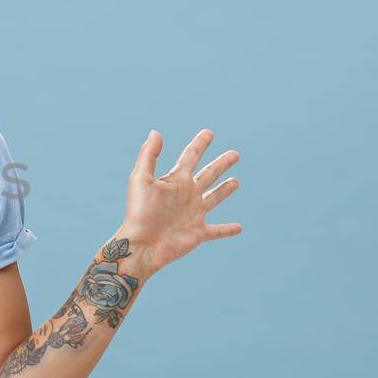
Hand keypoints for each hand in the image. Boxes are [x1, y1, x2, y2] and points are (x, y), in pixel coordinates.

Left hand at [121, 128, 241, 276]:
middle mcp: (186, 195)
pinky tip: (239, 228)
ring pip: (214, 198)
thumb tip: (156, 132)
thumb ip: (148, 155)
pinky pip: (216, 231)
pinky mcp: (197, 233)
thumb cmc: (139, 212)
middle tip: (235, 154)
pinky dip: (227, 230)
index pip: (190, 157)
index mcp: (175, 181)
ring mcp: (193, 214)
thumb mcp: (141, 179)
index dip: (200, 144)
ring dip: (225, 190)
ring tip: (236, 181)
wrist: (141, 244)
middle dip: (221, 164)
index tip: (209, 133)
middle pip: (208, 174)